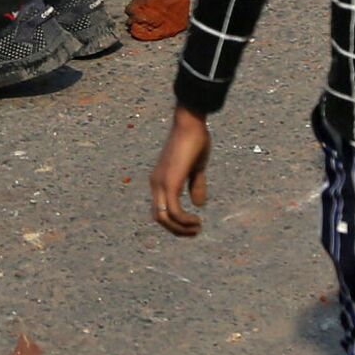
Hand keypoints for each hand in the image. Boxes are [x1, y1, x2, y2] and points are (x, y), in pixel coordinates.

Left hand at [149, 107, 211, 236]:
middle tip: (195, 231)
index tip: (193, 226)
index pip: (159, 211)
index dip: (174, 223)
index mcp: (160, 181)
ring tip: (197, 227)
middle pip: (159, 218)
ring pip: (163, 217)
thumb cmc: (194, 142)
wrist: (190, 123)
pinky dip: (184, 221)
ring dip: (181, 228)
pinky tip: (197, 220)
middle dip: (177, 230)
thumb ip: (196, 185)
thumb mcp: (196, 168)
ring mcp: (161, 182)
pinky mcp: (170, 181)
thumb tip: (198, 205)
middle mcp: (156, 183)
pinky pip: (173, 210)